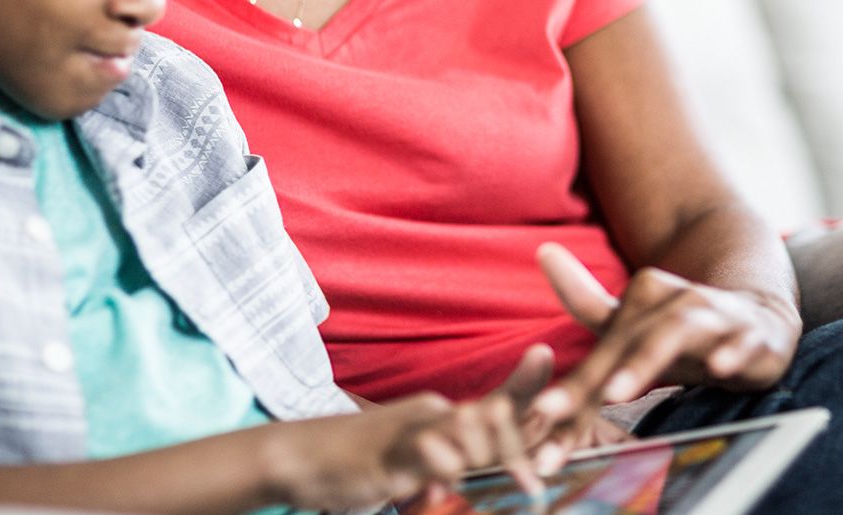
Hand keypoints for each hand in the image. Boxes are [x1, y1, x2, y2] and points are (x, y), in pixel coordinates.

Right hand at [263, 391, 534, 510]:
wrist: (296, 458)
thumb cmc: (360, 464)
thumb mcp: (415, 466)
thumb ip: (454, 468)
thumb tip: (493, 474)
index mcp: (442, 415)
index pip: (495, 399)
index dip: (525, 383)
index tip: (546, 355)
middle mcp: (431, 415)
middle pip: (492, 420)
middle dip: (522, 441)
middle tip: (538, 468)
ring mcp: (408, 432)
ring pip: (465, 436)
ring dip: (491, 456)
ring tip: (507, 483)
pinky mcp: (386, 455)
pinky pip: (425, 458)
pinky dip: (442, 472)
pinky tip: (448, 487)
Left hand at [528, 243, 800, 467]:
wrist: (761, 321)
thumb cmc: (685, 334)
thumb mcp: (636, 324)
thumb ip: (586, 299)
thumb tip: (542, 249)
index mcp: (642, 299)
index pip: (601, 350)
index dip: (570, 387)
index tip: (537, 417)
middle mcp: (674, 302)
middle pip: (627, 342)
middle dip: (593, 380)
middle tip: (556, 413)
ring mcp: (715, 315)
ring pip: (676, 334)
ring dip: (645, 361)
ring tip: (616, 392)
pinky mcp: (754, 334)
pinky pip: (744, 341)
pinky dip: (732, 352)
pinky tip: (719, 368)